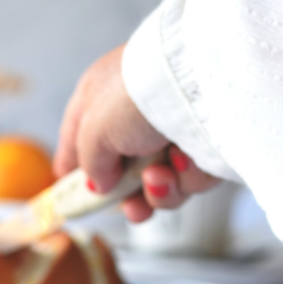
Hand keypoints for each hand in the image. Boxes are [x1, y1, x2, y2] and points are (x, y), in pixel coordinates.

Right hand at [54, 44, 218, 221]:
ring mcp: (173, 129)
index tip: (75, 198)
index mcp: (99, 100)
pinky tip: (186, 160)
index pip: (79, 141)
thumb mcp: (92, 133)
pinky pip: (194, 177)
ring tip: (161, 174)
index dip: (75, 172)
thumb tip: (100, 185)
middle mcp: (135, 115)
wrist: (199, 79)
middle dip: (130, 196)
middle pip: (125, 175)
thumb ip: (88, 165)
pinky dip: (190, 177)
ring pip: (162, 183)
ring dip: (160, 189)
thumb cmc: (136, 95)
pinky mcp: (207, 141)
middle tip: (133, 204)